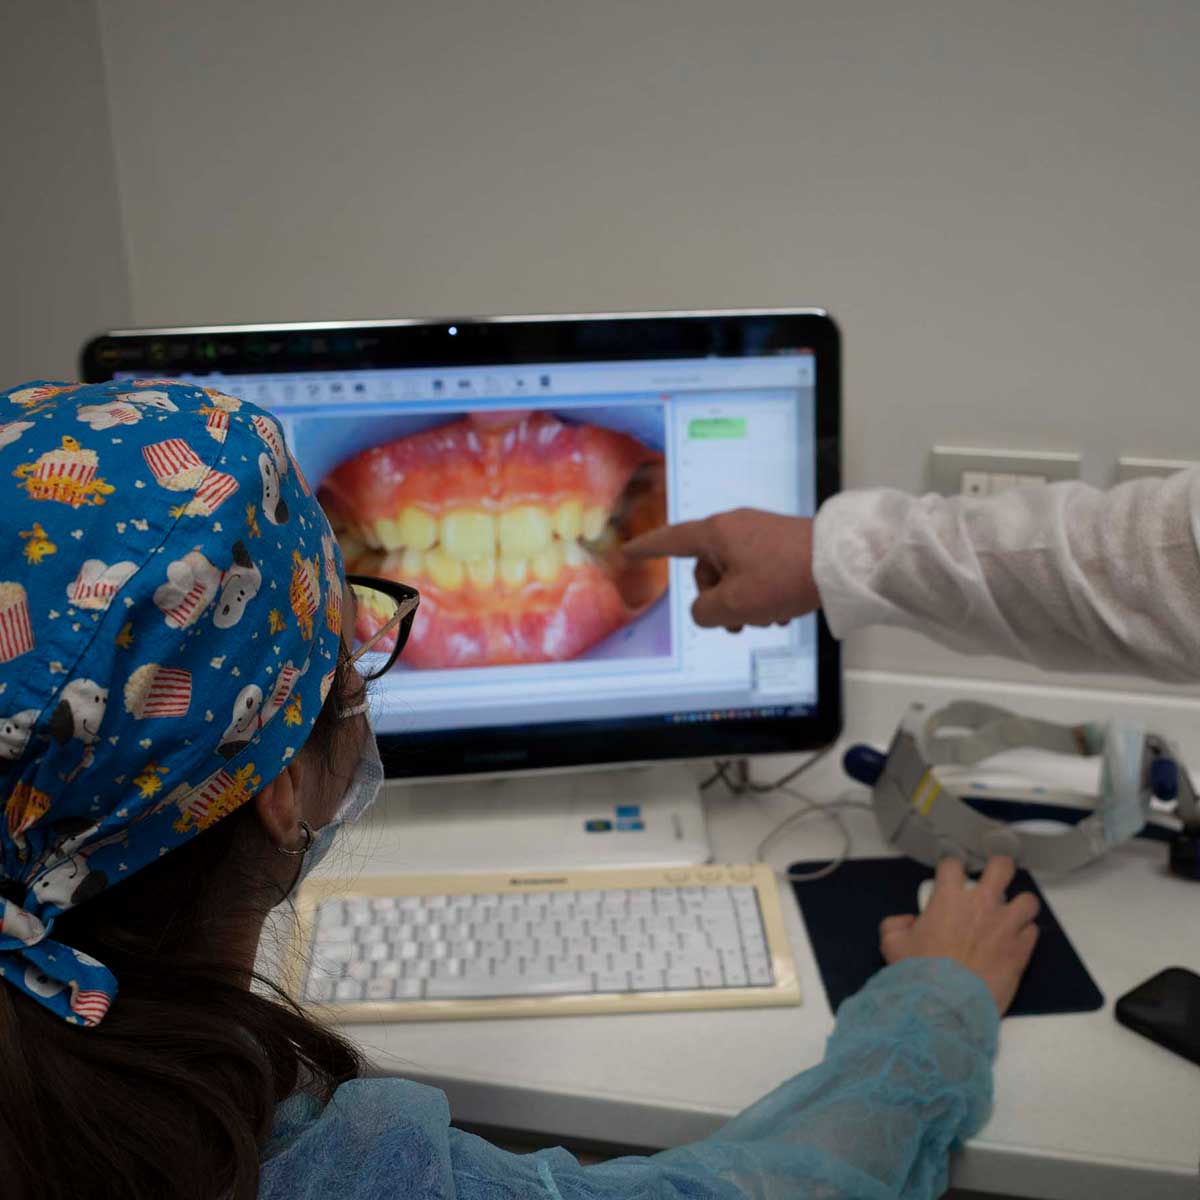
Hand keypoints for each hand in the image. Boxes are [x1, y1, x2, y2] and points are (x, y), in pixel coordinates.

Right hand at [622, 508, 818, 630]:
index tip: (628, 551)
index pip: (670, 540)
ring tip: (766, 618)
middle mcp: (736, 527)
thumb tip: (707, 610)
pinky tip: (780, 612)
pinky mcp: (782, 544)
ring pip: (735, 575)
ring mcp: (760, 533)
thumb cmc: (786, 577)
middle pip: (707, 569)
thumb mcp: (734, 604)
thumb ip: (704, 611)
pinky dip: (763, 594)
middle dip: (718, 600)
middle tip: (736, 622)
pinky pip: (758, 572)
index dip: (646, 549)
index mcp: (716, 533)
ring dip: (744, 602)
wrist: (841, 564)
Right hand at [878, 856, 1039, 1015]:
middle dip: (1000, 867)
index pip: (953, 865)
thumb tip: (908, 921)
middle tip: (995, 876)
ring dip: (1019, 905)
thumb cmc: (919, 972)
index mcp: (949, 898)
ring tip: (1012, 914)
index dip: (952, 868)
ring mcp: (1006, 926)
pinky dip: (1025, 934)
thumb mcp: (892, 944)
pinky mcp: (1021, 950)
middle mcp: (982, 905)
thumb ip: (896, 924)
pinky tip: (1014, 942)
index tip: (951, 877)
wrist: (948, 1005)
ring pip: (1027, 900)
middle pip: (1002, 868)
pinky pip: (1032, 931)